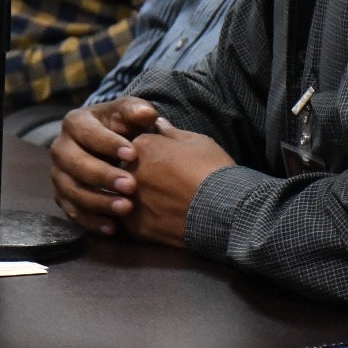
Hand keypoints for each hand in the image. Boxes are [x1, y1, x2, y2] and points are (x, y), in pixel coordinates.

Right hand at [49, 98, 156, 235]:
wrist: (110, 145)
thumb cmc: (121, 126)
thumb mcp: (128, 113)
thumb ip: (137, 110)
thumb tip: (148, 114)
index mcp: (74, 123)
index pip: (87, 133)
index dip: (108, 143)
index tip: (132, 154)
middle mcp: (60, 148)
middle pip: (75, 164)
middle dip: (102, 175)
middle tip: (130, 185)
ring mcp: (59, 174)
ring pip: (71, 191)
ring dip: (98, 202)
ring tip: (126, 208)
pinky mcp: (62, 197)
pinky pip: (72, 212)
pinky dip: (91, 221)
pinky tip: (113, 227)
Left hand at [120, 117, 234, 246]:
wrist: (225, 209)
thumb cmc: (213, 170)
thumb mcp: (197, 142)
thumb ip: (171, 132)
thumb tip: (157, 122)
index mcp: (142, 146)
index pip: (135, 147)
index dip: (148, 155)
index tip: (163, 164)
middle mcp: (129, 171)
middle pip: (124, 171)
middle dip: (139, 176)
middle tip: (163, 186)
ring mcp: (129, 199)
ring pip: (122, 196)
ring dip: (135, 198)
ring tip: (160, 205)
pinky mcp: (134, 226)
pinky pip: (128, 221)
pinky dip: (139, 221)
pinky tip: (157, 221)